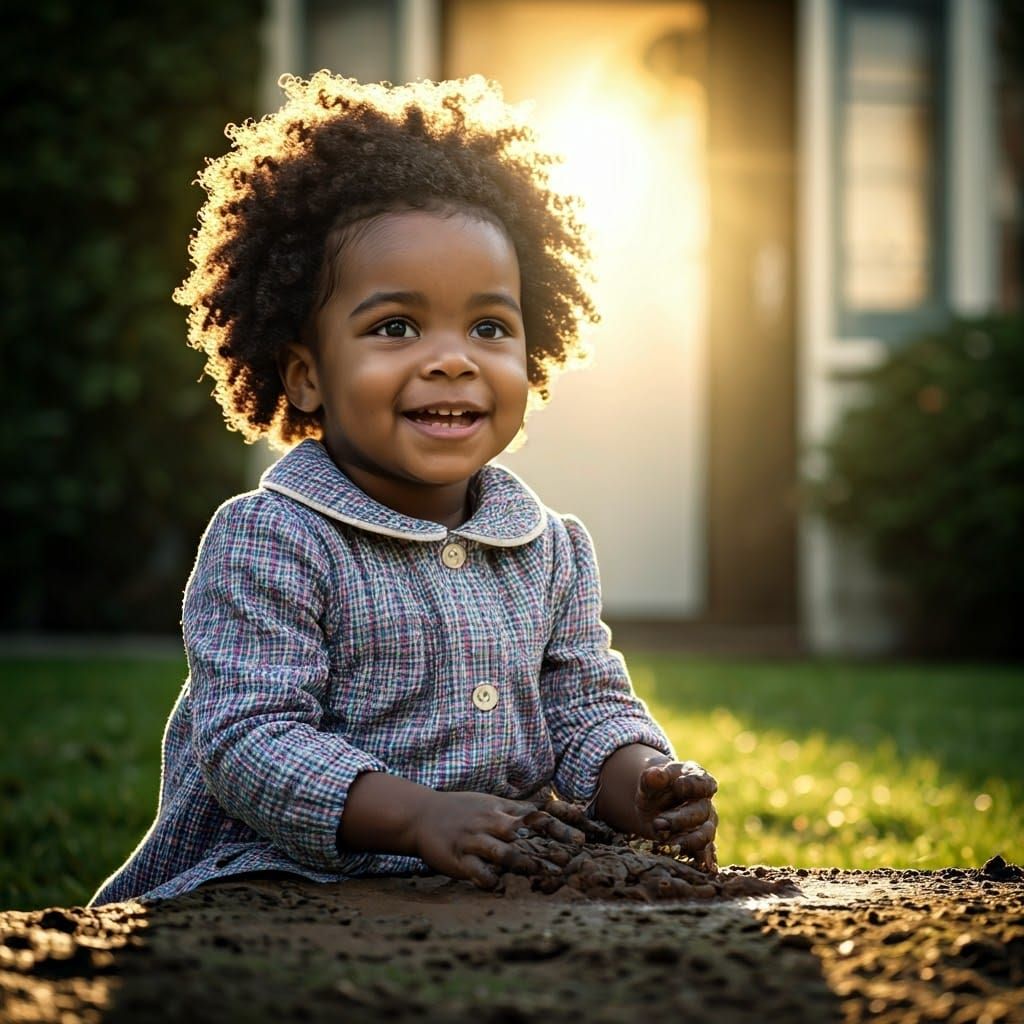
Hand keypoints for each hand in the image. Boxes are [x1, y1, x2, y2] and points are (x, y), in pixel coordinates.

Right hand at [411, 790, 584, 889]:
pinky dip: (488, 879)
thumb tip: (552, 809)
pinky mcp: (458, 859)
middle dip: (549, 845)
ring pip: (502, 852)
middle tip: (572, 857)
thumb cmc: (463, 810)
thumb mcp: (492, 803)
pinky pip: (475, 871)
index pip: (536, 815)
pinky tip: (498, 888)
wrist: (421, 815)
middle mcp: (491, 823)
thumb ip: (519, 809)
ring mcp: (474, 841)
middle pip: (525, 832)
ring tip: (541, 874)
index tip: (582, 836)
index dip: (559, 825)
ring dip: (523, 863)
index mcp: (501, 810)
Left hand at [635, 760, 717, 871]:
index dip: (693, 785)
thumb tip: (656, 775)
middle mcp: (705, 803)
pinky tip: (696, 866)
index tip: (678, 786)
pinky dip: (701, 860)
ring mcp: (705, 824)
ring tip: (666, 843)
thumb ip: (652, 777)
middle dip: (680, 819)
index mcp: (696, 779)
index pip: (703, 782)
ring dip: (687, 841)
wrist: (652, 805)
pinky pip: (706, 853)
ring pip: (706, 835)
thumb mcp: (649, 780)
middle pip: (701, 812)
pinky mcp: (701, 843)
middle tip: (658, 823)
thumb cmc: (654, 789)